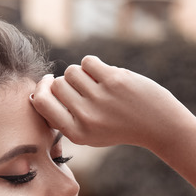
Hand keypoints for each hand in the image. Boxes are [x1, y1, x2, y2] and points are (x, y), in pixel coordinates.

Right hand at [30, 55, 195, 149]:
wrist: (158, 125)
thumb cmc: (119, 126)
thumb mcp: (89, 133)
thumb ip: (64, 116)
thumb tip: (38, 90)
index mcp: (76, 133)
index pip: (41, 103)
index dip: (41, 88)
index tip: (48, 82)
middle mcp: (85, 117)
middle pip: (57, 84)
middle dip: (67, 82)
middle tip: (85, 88)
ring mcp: (100, 98)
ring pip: (72, 71)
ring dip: (82, 73)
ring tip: (97, 83)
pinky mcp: (114, 80)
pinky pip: (88, 61)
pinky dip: (94, 64)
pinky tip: (106, 75)